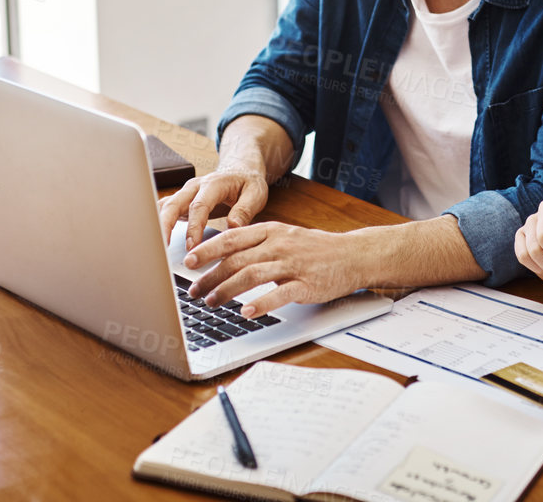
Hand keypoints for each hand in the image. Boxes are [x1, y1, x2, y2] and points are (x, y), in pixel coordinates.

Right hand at [157, 164, 269, 251]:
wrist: (240, 171)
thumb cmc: (248, 183)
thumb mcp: (255, 193)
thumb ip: (245, 210)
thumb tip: (233, 227)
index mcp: (213, 184)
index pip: (199, 205)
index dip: (193, 226)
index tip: (192, 246)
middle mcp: (195, 186)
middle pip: (174, 204)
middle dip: (165, 226)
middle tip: (164, 248)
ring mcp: (186, 193)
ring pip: (165, 207)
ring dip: (158, 226)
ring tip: (156, 247)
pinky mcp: (182, 201)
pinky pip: (165, 210)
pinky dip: (158, 223)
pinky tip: (156, 239)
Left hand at [182, 223, 365, 318]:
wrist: (353, 255)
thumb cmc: (316, 249)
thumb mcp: (284, 236)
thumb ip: (257, 242)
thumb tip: (224, 251)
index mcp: (271, 231)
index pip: (232, 238)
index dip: (207, 249)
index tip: (188, 261)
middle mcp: (279, 245)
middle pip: (237, 259)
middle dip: (210, 276)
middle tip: (194, 291)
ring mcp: (292, 264)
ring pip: (252, 275)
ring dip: (227, 290)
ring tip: (211, 303)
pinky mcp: (306, 284)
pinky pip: (279, 294)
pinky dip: (260, 303)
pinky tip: (246, 312)